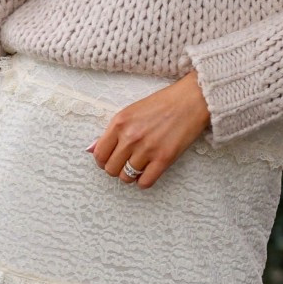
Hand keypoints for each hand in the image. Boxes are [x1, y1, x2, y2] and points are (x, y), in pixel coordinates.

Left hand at [88, 71, 211, 189]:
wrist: (191, 101)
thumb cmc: (162, 104)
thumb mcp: (130, 111)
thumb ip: (112, 132)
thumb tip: (91, 149)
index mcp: (119, 123)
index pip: (99, 154)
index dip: (102, 161)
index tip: (109, 160)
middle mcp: (130, 137)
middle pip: (111, 169)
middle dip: (116, 169)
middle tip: (124, 164)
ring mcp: (147, 149)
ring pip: (126, 177)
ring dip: (130, 175)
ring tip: (137, 167)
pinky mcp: (164, 159)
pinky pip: (145, 182)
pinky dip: (143, 181)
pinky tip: (147, 173)